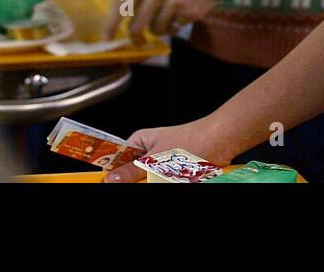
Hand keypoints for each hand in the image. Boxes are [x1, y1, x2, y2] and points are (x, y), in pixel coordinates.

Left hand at [101, 0, 217, 42]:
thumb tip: (127, 20)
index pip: (121, 3)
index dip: (111, 23)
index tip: (107, 38)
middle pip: (137, 26)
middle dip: (136, 38)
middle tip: (139, 41)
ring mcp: (175, 2)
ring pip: (157, 30)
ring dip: (161, 28)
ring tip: (168, 15)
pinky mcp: (190, 11)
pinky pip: (175, 28)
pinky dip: (177, 24)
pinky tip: (183, 12)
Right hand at [105, 117, 233, 183]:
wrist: (221, 141)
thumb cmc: (191, 140)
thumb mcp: (156, 160)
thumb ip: (132, 171)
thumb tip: (110, 178)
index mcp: (139, 142)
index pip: (116, 157)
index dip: (109, 171)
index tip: (103, 181)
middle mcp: (149, 152)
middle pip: (133, 174)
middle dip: (136, 180)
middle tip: (151, 177)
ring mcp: (162, 164)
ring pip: (149, 180)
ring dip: (156, 182)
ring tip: (170, 176)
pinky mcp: (175, 174)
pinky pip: (164, 181)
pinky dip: (168, 183)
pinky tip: (179, 179)